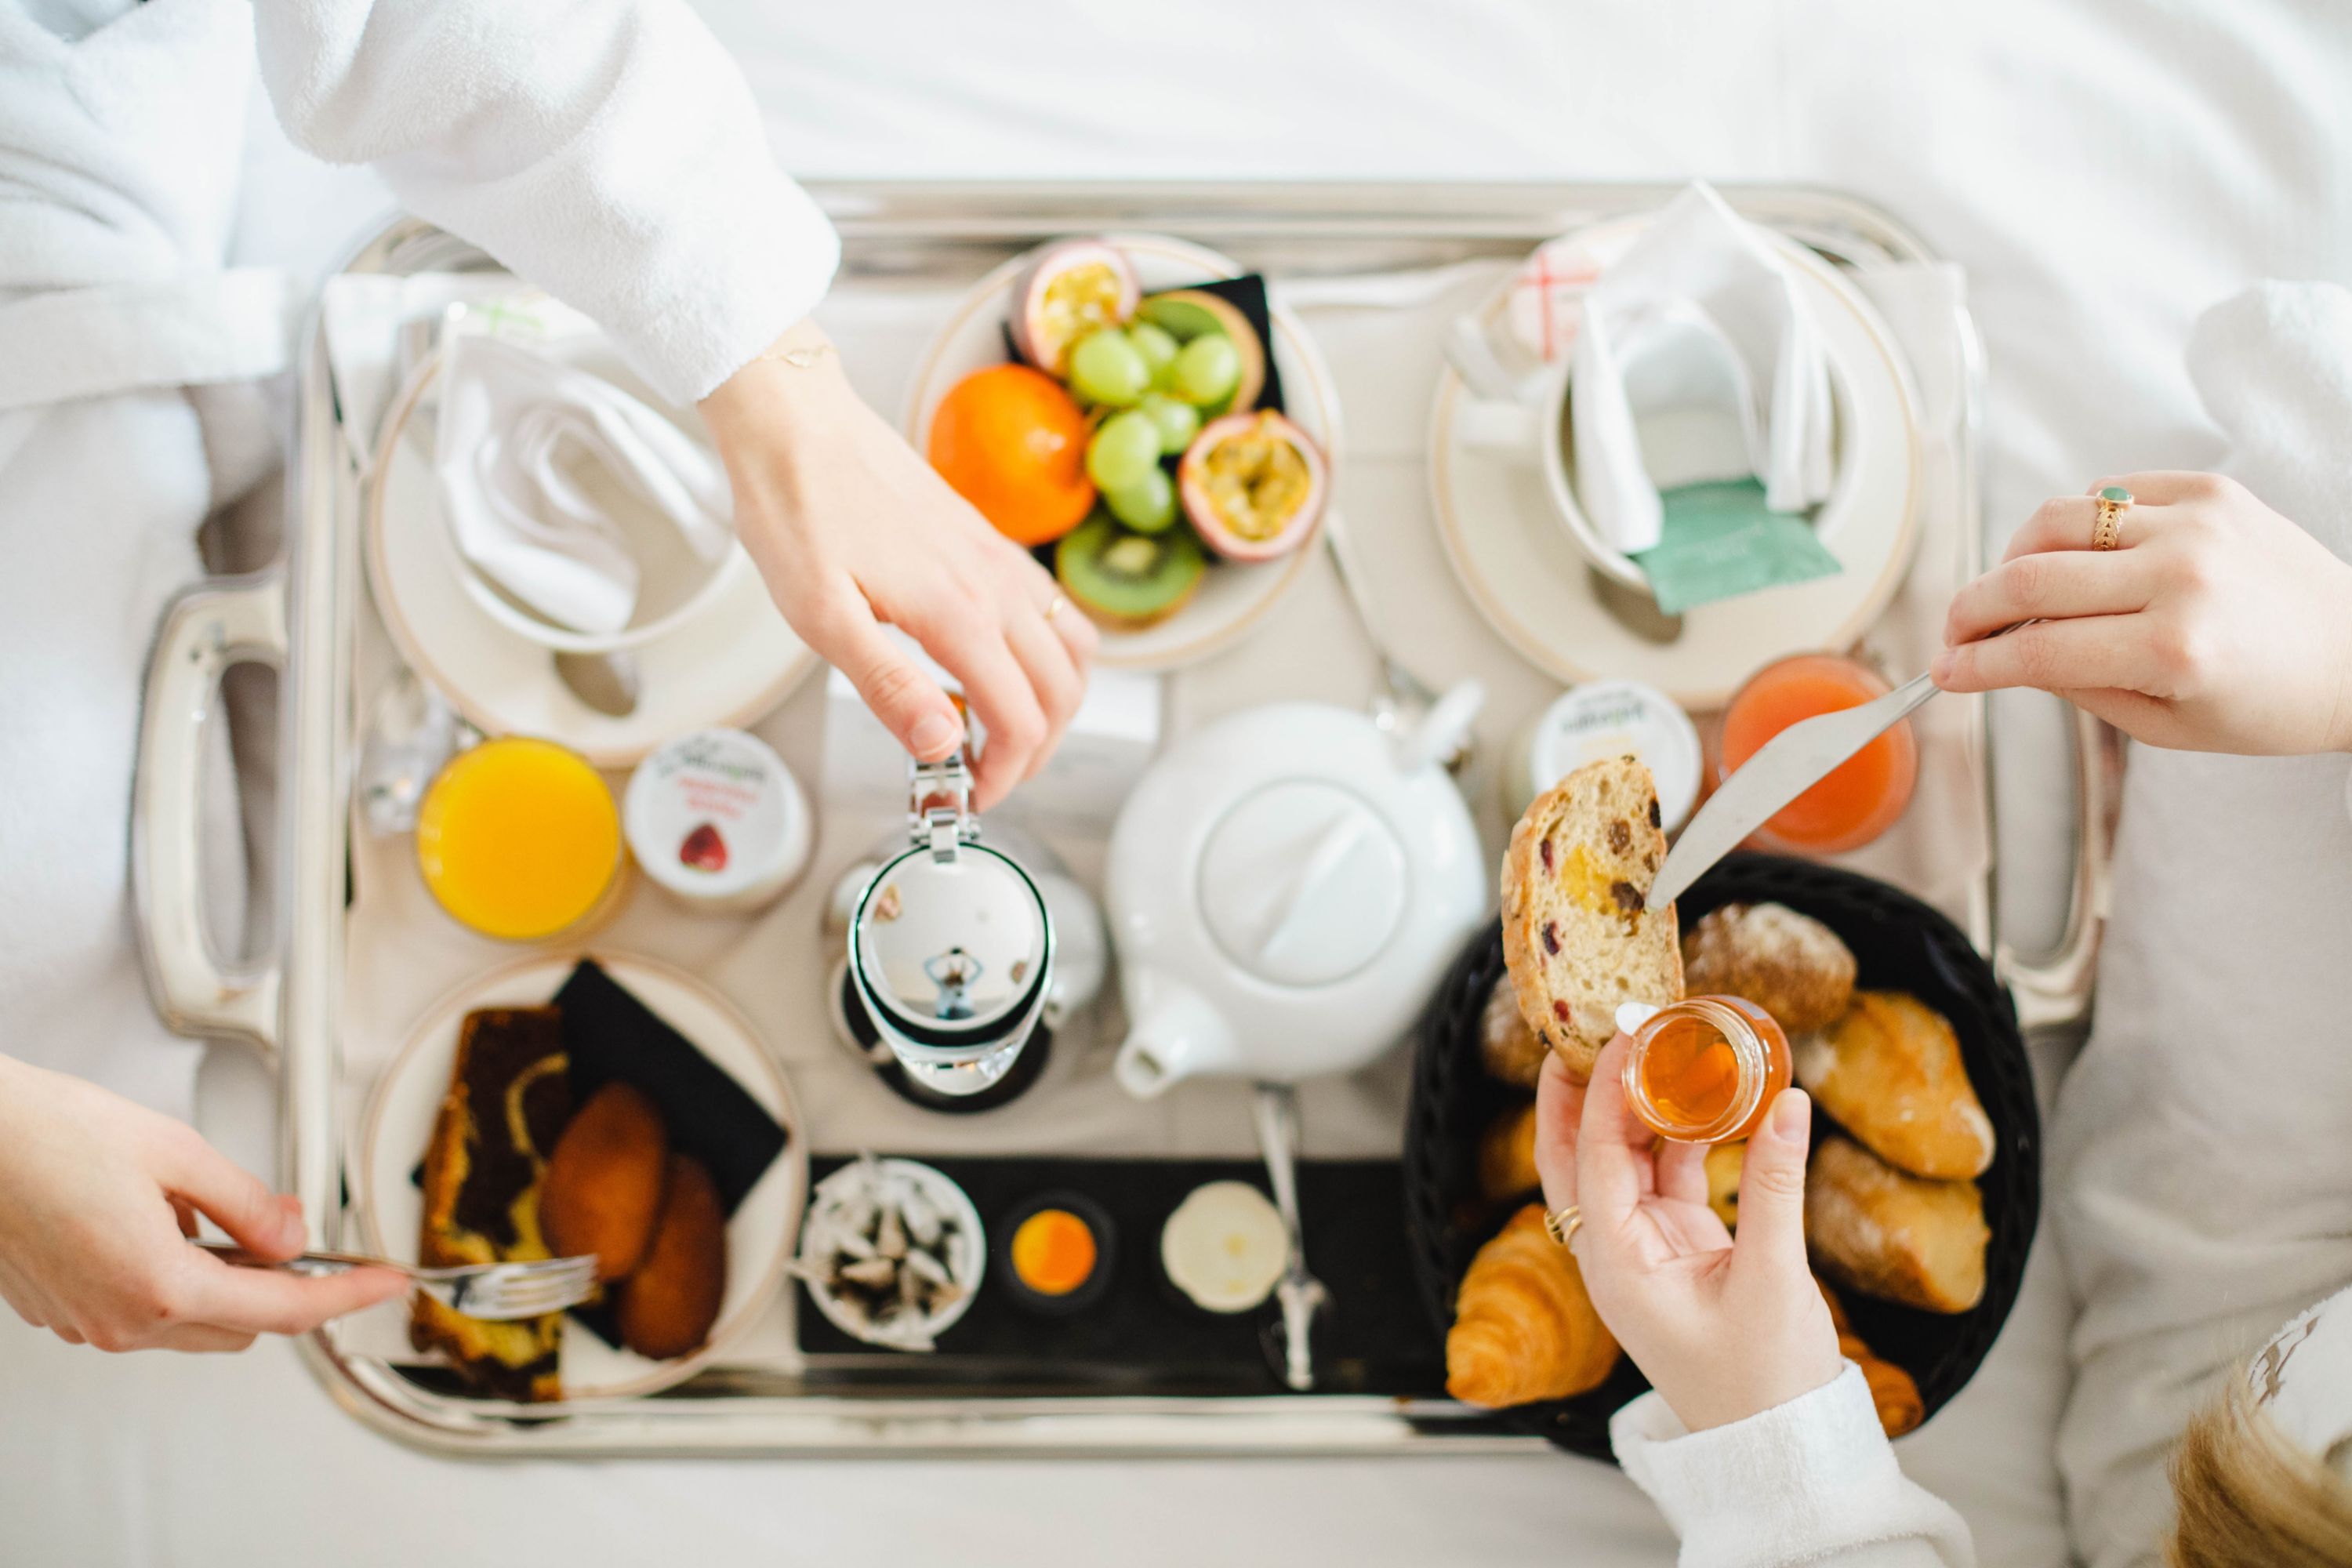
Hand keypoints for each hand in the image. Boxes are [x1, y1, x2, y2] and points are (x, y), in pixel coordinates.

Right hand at [0, 1055, 403, 1351]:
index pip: (284, 1309)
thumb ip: (248, 1204)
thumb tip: (294, 1237)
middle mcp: (122, 1321)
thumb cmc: (53, 1135)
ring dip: (221, 1279)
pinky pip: (144, 1309)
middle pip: (243, 1325)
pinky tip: (147, 1219)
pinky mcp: (63, 1314)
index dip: (346, 1295)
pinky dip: (171, 1276)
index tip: (387, 1284)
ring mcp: (88, 1324)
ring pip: (194, 1322)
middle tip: (279, 1224)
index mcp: (159, 1285)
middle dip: (278, 1284)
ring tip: (189, 1207)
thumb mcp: (179, 1153)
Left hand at [701, 321, 1096, 809]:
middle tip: (985, 776)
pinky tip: (994, 663)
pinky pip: (1053, 608)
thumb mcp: (820, 616)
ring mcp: (999, 559)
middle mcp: (996, 586)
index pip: (1020, 719)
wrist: (796, 423)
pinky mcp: (989, 541)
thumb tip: (944, 745)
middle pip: (1063, 692)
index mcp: (958, 613)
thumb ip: (889, 686)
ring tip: (1000, 727)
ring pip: (1075, 648)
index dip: (1005, 774)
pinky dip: (1048, 653)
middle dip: (1037, 750)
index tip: (968, 796)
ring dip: (1055, 702)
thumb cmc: (796, 511)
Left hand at [1533, 1039, 1839, 1431]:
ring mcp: (1645, 1249)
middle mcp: (1615, 1252)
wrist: (1781, 1448)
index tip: (1625, 1032)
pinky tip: (1708, 1098)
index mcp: (1614, 1264)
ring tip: (1662, 1046)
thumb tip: (1790, 1102)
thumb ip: (1777, 1186)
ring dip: (1640, 1107)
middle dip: (1585, 1090)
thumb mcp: (1773, 1279)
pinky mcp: (1680, 1249)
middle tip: (1599, 1026)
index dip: (1606, 1088)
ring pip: (1625, 1160)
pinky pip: (1669, 1178)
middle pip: (1579, 1153)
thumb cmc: (1764, 1383)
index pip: (1592, 1155)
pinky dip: (1684, 1137)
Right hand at [1936, 471, 2351, 754]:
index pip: (2037, 650)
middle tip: (1955, 629)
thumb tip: (2003, 654)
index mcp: (2175, 649)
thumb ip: (2077, 686)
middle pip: (2029, 577)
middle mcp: (2183, 576)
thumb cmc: (2267, 703)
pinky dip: (2074, 525)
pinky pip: (2107, 492)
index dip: (1976, 663)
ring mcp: (2197, 523)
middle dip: (1971, 608)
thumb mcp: (2165, 724)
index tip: (1945, 671)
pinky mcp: (2210, 490)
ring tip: (2011, 588)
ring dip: (2013, 556)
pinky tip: (2079, 558)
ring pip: (2056, 520)